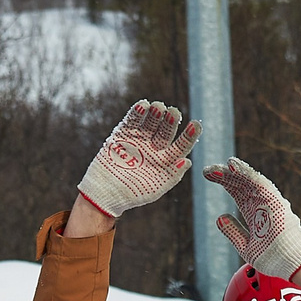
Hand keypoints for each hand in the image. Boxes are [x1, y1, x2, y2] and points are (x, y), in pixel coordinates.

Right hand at [75, 100, 198, 226]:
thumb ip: (172, 176)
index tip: (196, 124)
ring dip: (156, 113)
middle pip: (166, 130)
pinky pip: (132, 120)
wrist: (103, 193)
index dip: (189, 135)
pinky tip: (143, 105)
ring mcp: (139, 139)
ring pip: (151, 122)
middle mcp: (154, 147)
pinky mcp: (123, 134)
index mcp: (165, 160)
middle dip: (171, 120)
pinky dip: (137, 112)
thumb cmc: (131, 195)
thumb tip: (187, 161)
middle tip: (173, 112)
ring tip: (158, 107)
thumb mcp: (154, 189)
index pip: (181, 145)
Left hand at [205, 157, 300, 284]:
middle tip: (208, 169)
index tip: (209, 174)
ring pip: (250, 182)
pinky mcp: (275, 203)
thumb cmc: (272, 257)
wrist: (290, 264)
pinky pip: (260, 185)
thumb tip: (219, 216)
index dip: (224, 182)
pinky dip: (248, 175)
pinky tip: (235, 166)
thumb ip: (233, 231)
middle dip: (226, 175)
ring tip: (221, 163)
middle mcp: (261, 205)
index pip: (238, 192)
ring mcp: (269, 203)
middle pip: (242, 184)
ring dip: (235, 171)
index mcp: (254, 213)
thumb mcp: (245, 245)